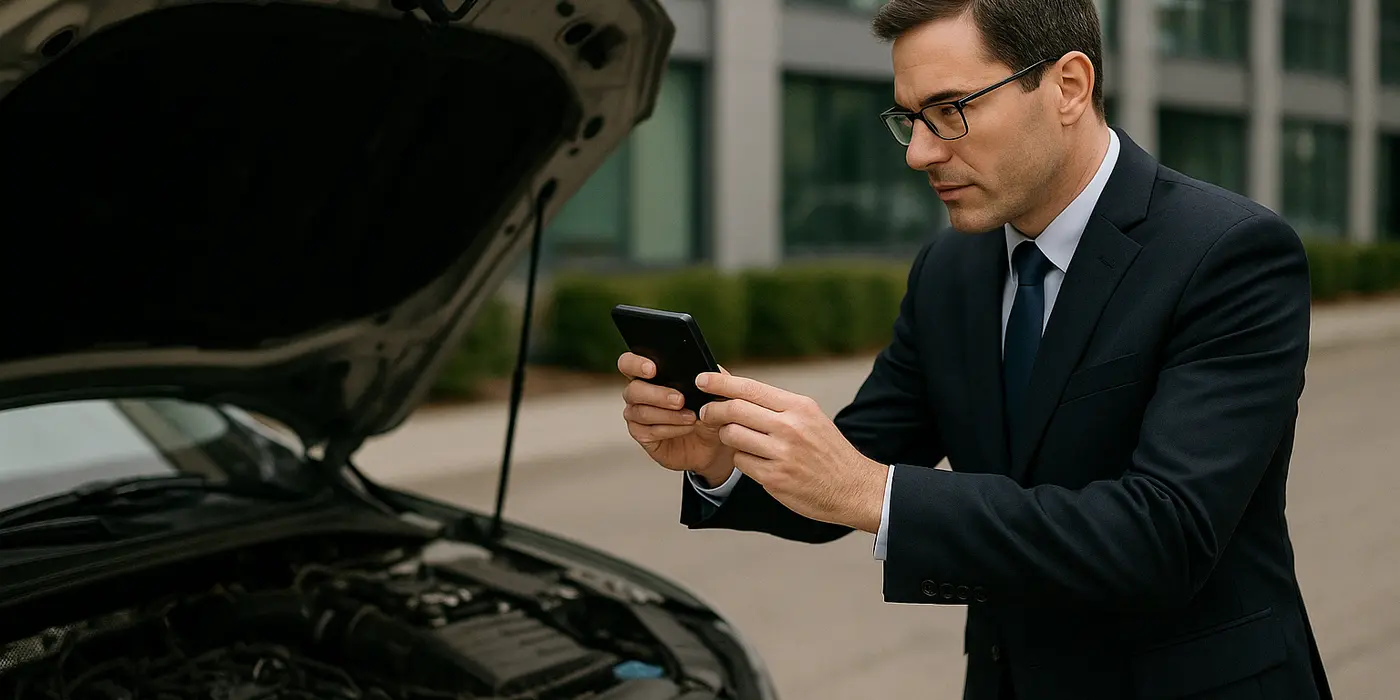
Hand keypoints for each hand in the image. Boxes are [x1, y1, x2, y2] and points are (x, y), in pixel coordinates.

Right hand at [619, 352, 735, 484]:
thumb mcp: (715, 391)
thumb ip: (710, 377)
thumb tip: (704, 369)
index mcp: (650, 374)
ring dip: (669, 415)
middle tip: (680, 399)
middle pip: (633, 389)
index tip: (652, 369)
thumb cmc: (709, 410)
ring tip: (692, 417)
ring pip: (641, 412)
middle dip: (656, 394)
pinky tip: (686, 427)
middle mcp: (639, 393)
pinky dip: (670, 429)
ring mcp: (637, 415)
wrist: (713, 441)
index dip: (635, 364)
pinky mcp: (642, 435)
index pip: (629, 363)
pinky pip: (648, 431)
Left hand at [695, 371, 887, 532]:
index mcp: (799, 407)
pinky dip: (741, 459)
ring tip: (734, 438)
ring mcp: (782, 454)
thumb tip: (736, 388)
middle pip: (734, 410)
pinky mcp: (774, 478)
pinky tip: (754, 460)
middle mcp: (790, 427)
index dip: (720, 383)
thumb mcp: (810, 417)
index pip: (749, 388)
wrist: (854, 488)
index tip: (702, 379)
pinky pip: (741, 461)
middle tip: (705, 413)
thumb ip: (775, 405)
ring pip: (733, 435)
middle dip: (712, 410)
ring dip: (726, 436)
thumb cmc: (828, 451)